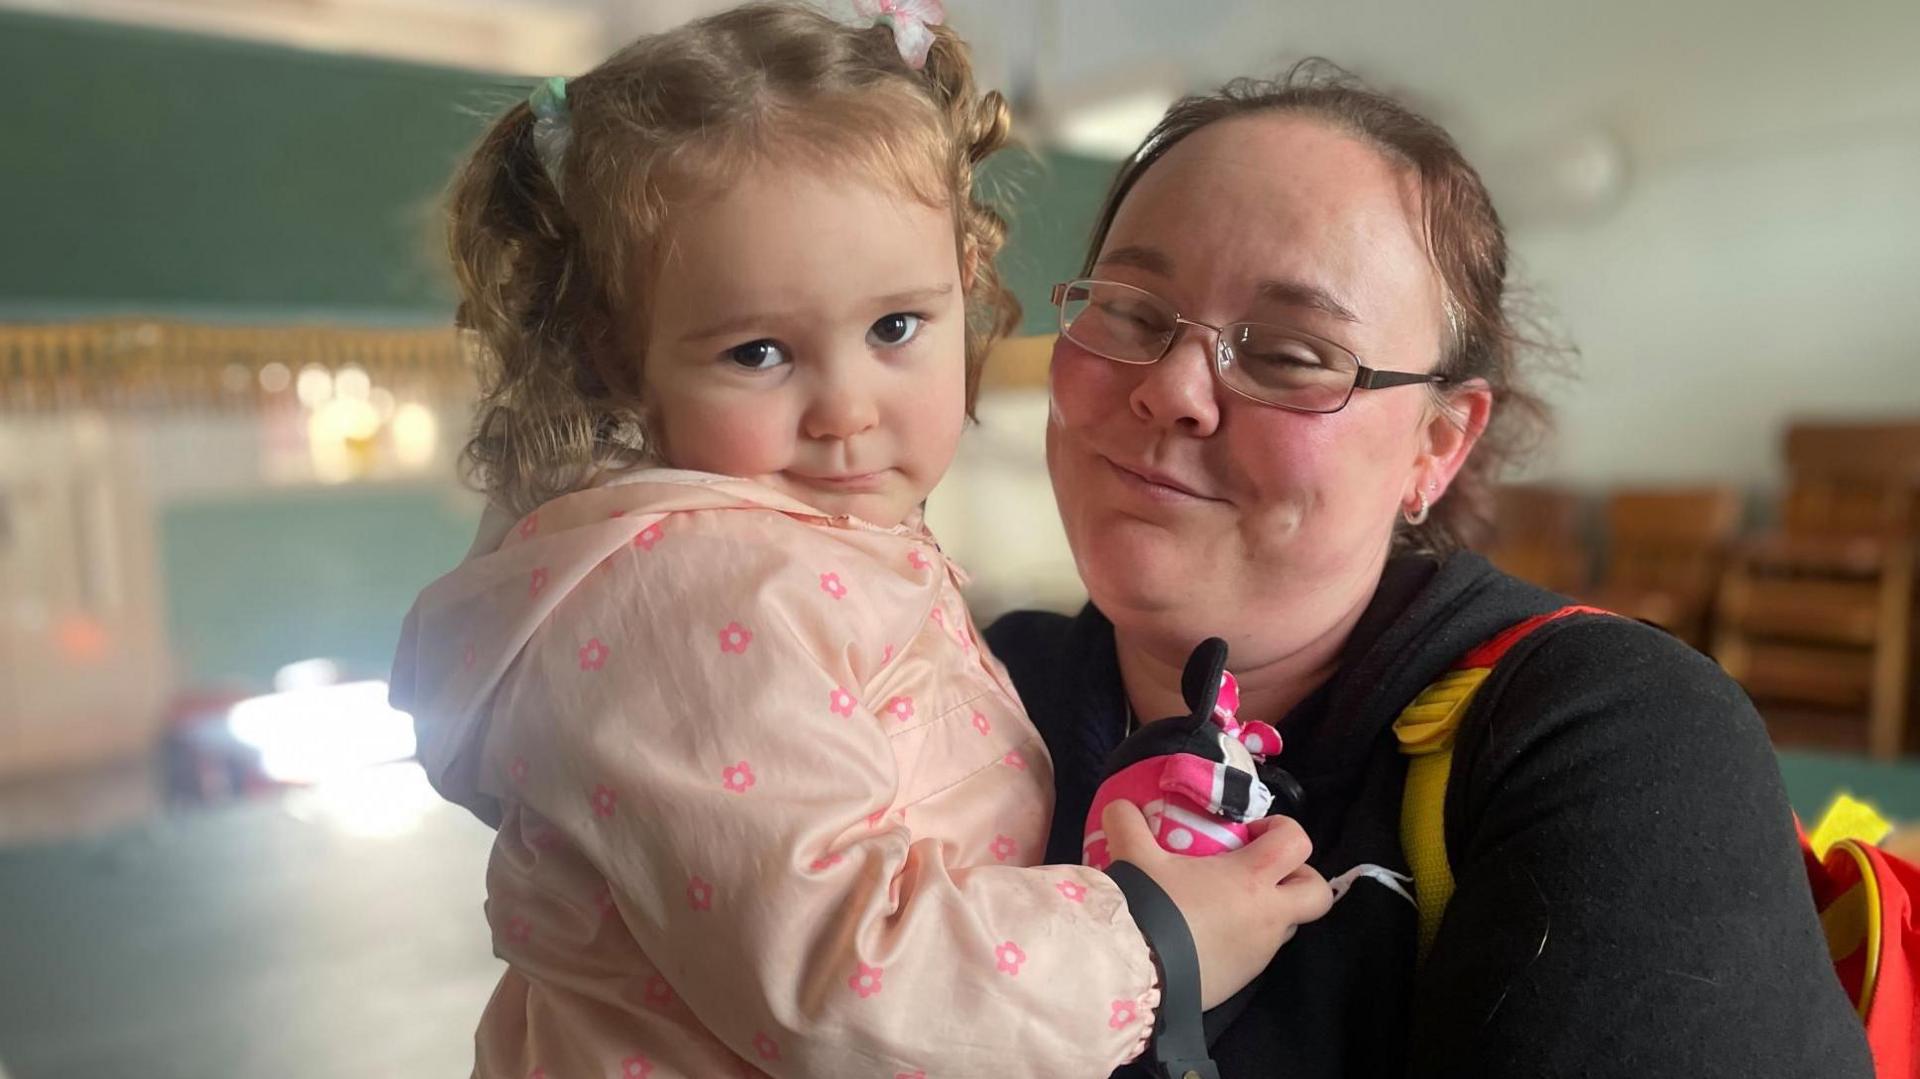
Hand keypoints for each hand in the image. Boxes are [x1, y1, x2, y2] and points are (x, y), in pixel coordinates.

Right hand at [1102, 800, 1332, 1008]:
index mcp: (1252, 878)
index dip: (1281, 830)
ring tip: (1226, 903)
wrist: (1140, 973)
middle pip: (1317, 893)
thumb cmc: (1151, 908)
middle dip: (1299, 878)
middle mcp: (1268, 915)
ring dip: (1270, 910)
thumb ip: (1127, 824)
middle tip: (1262, 872)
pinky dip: (1245, 938)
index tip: (1250, 834)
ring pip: (1289, 925)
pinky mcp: (1246, 979)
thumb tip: (1118, 806)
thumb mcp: (1133, 858)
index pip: (1297, 842)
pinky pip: (1259, 951)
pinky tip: (1207, 934)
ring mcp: (1262, 951)